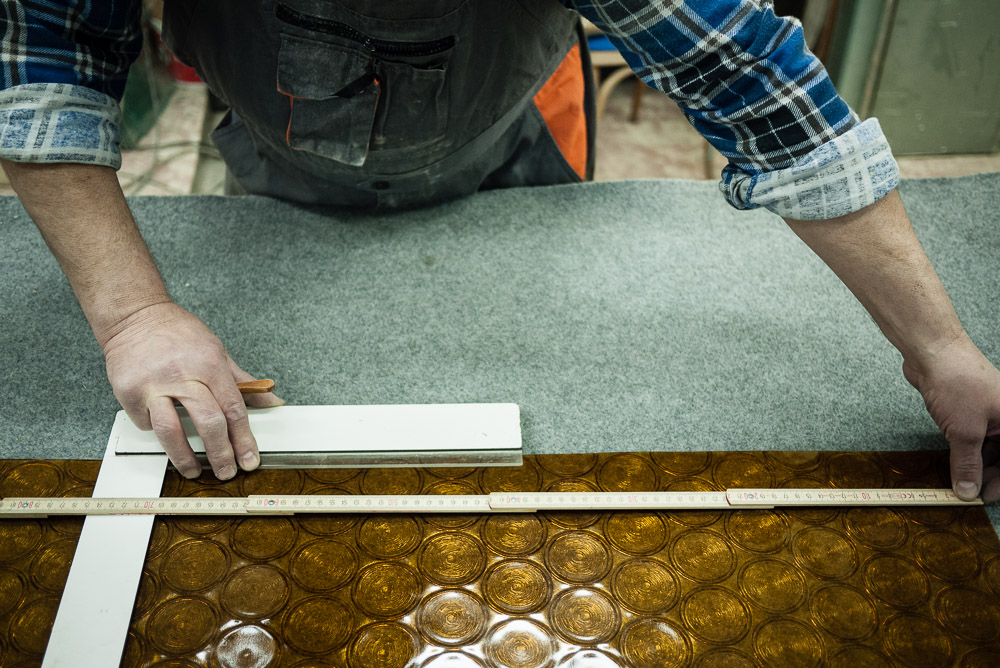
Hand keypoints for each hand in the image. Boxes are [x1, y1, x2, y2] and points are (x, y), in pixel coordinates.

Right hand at [102, 301, 282, 478]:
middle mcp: (183, 375)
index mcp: (210, 365)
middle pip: (208, 422)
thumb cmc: (179, 333)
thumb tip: (272, 398)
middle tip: (226, 471)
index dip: (243, 439)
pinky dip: (158, 433)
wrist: (135, 315)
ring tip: (195, 471)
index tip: (249, 459)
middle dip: (221, 453)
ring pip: (172, 431)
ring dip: (185, 458)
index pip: (234, 409)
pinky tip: (165, 435)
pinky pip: (147, 423)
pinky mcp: (129, 392)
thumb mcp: (218, 352)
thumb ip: (243, 381)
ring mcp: (154, 385)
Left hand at [903, 335, 999, 501]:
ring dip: (974, 466)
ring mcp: (989, 414)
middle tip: (967, 493)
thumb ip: (967, 465)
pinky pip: (972, 438)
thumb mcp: (966, 432)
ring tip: (957, 482)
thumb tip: (968, 493)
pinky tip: (952, 463)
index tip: (984, 498)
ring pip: (988, 449)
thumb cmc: (958, 384)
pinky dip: (964, 452)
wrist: (934, 352)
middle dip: (987, 476)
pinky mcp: (969, 411)